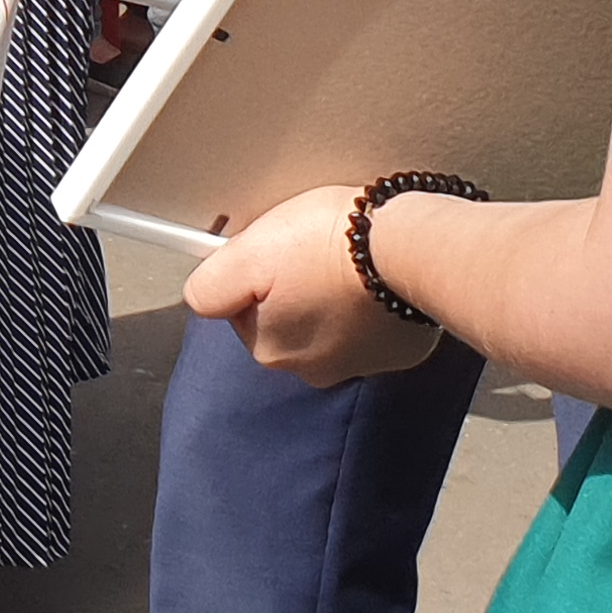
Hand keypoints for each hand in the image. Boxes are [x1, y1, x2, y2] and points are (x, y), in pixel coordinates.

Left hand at [183, 183, 446, 385]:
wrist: (413, 248)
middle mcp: (312, 369)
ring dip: (332, 297)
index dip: (255, 270)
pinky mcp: (398, 352)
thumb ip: (212, 285)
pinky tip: (375, 281)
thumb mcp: (250, 251)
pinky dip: (370, 306)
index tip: (275, 248)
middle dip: (293, 286)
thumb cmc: (331, 244)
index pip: (243, 305)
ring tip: (348, 262)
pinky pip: (371, 326)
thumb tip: (198, 298)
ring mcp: (360, 364)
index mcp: (270, 348)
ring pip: (328, 322)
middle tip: (312, 250)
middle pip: (284, 317)